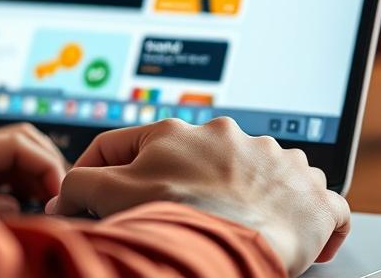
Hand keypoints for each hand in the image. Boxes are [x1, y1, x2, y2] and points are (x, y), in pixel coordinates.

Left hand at [0, 123, 67, 215]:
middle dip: (46, 162)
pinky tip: (28, 205)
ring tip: (48, 203)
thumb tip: (17, 203)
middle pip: (20, 138)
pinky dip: (21, 183)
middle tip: (60, 194)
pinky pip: (1, 170)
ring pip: (14, 154)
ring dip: (35, 173)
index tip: (57, 192)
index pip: (16, 142)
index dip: (44, 164)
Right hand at [47, 118, 349, 276]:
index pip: (127, 144)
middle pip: (195, 158)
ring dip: (250, 192)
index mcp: (176, 133)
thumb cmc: (182, 220)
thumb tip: (64, 191)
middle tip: (179, 218)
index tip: (96, 195)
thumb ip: (82, 186)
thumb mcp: (115, 197)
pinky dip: (306, 213)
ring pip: (257, 169)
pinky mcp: (312, 191)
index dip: (102, 170)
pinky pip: (316, 197)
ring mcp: (274, 159)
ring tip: (243, 224)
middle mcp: (227, 136)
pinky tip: (297, 232)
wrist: (245, 246)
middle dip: (186, 185)